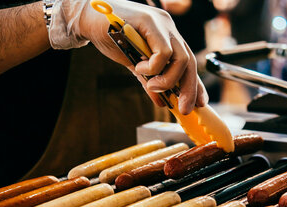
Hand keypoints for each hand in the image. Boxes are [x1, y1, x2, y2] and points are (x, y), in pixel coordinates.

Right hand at [48, 0, 205, 114]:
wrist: (87, 19)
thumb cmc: (110, 37)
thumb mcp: (135, 64)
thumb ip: (149, 81)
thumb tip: (162, 101)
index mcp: (168, 38)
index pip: (189, 63)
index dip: (195, 84)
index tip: (199, 104)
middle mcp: (169, 29)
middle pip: (190, 62)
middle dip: (189, 89)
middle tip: (182, 109)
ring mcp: (161, 24)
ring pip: (180, 58)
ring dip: (167, 79)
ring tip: (152, 84)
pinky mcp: (150, 21)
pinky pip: (163, 51)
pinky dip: (154, 67)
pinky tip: (140, 67)